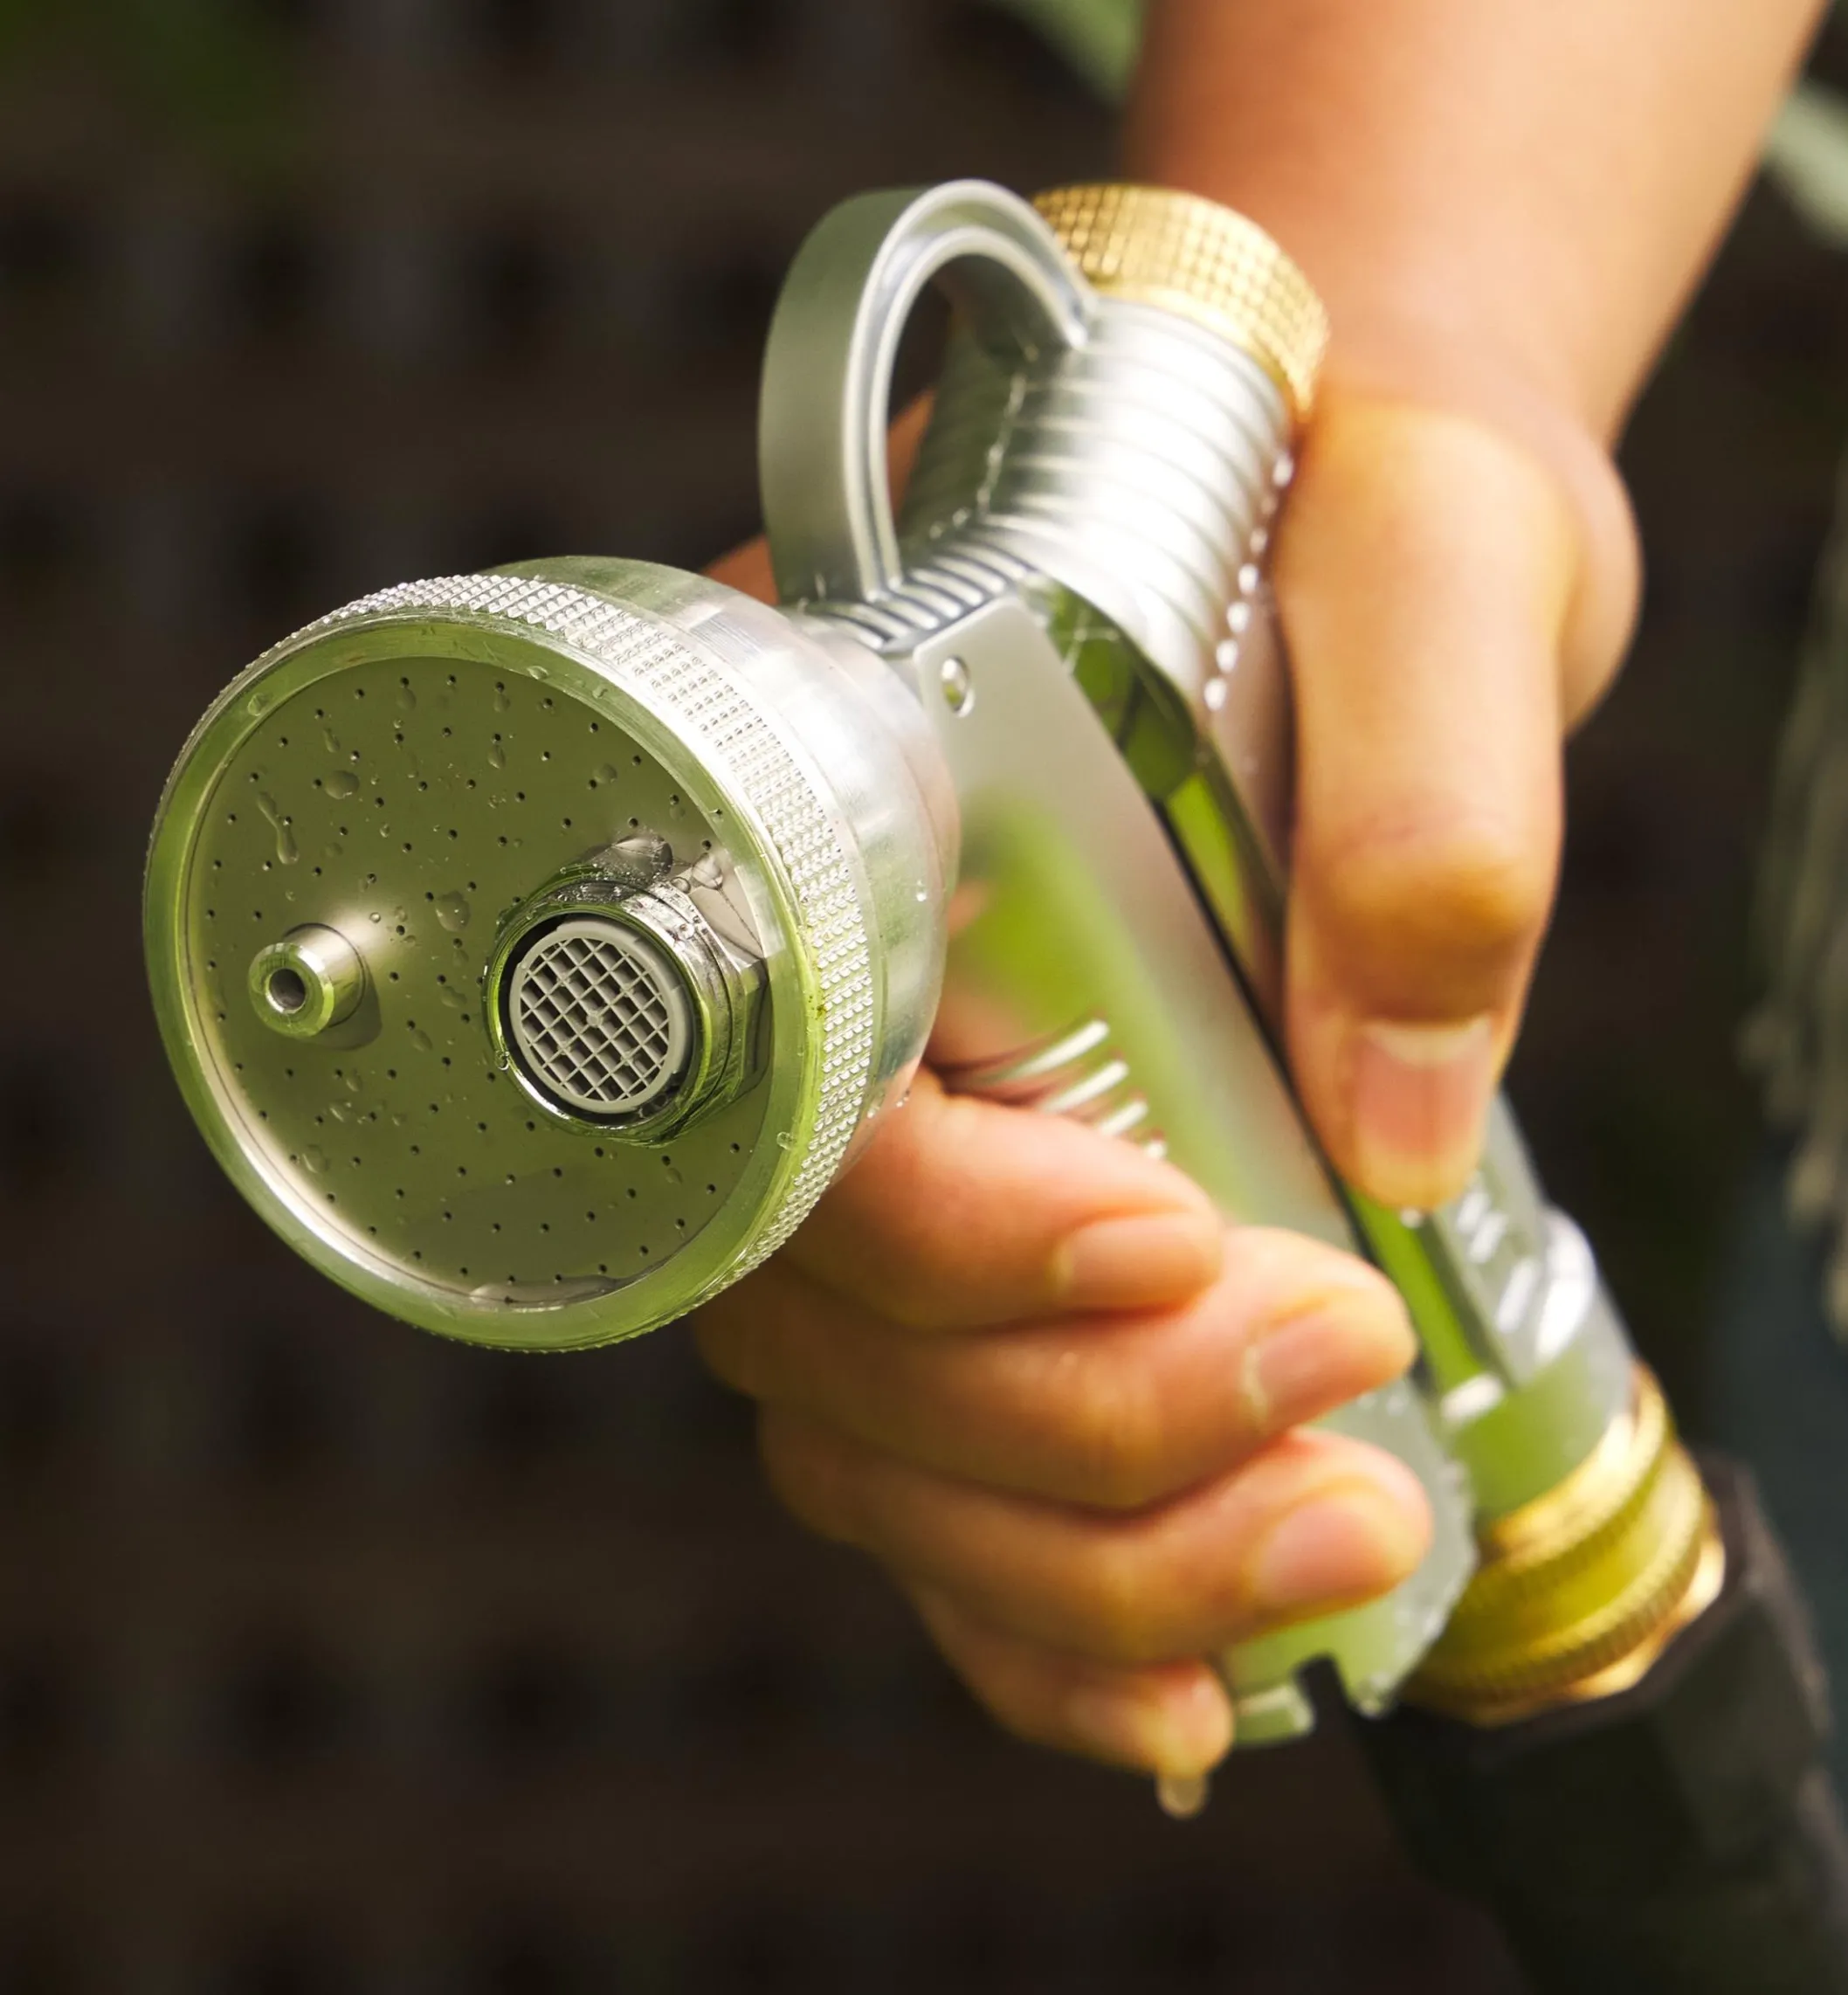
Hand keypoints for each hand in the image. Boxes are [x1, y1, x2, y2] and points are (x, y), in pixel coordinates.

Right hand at [696, 382, 1629, 1786]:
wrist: (1350, 524)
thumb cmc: (1353, 492)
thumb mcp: (1429, 552)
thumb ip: (1422, 779)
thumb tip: (1387, 1114)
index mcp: (834, 814)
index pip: (795, 1102)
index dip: (949, 1227)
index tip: (1176, 1232)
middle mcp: (805, 1012)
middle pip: (832, 1330)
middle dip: (1080, 1424)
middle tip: (1337, 1388)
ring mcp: (874, 1158)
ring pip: (877, 1449)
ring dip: (1084, 1561)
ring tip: (1329, 1556)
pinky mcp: (973, 1254)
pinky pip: (931, 1486)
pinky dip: (1035, 1623)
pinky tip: (1177, 1693)